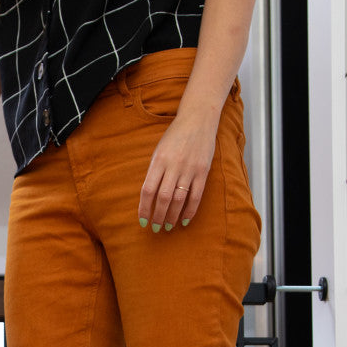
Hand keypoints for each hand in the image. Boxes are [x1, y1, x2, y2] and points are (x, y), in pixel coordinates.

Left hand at [137, 108, 219, 230]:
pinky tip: (184, 220)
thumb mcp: (159, 151)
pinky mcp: (203, 171)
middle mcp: (173, 165)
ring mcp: (189, 169)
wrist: (199, 118)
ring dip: (172, 216)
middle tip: (155, 228)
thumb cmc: (175, 136)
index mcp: (158, 161)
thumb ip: (154, 172)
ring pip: (179, 199)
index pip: (148, 191)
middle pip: (163, 198)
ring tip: (168, 226)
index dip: (144, 209)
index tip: (142, 221)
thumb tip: (149, 197)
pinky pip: (196, 196)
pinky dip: (189, 210)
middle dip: (158, 217)